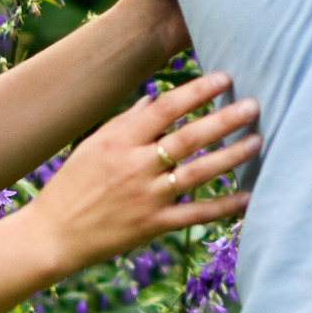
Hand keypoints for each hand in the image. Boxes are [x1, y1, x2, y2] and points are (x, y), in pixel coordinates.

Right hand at [33, 71, 257, 274]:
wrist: (53, 235)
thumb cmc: (72, 185)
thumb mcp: (93, 146)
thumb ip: (126, 122)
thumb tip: (154, 100)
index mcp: (120, 141)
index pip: (166, 108)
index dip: (197, 91)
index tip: (224, 78)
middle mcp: (136, 166)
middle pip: (188, 137)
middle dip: (224, 119)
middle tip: (254, 105)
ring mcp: (147, 197)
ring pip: (198, 173)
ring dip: (231, 156)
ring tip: (257, 141)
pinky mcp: (153, 225)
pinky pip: (195, 214)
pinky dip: (224, 207)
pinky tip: (248, 196)